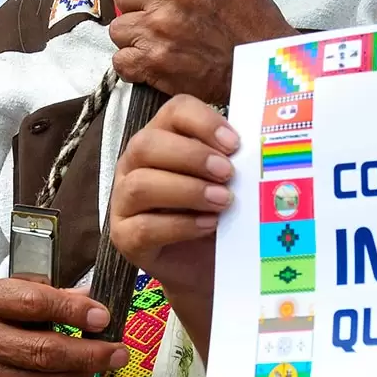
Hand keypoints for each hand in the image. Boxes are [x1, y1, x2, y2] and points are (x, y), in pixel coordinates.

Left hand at [109, 0, 294, 103]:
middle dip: (141, 7)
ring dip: (137, 37)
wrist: (264, 66)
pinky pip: (121, 59)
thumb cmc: (248, 19)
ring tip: (165, 42)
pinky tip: (158, 61)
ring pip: (119, 28)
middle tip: (167, 19)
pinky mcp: (154, 61)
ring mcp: (159, 27)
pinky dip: (135, 64)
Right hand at [109, 95, 237, 297]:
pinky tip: (208, 225)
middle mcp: (134, 164)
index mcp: (160, 138)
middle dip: (192, 156)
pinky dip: (180, 225)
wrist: (207, 265)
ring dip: (187, 191)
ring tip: (222, 201)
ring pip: (140, 185)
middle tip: (227, 173)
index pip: (173, 111)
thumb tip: (254, 149)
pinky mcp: (124, 237)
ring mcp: (123, 201)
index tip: (234, 143)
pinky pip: (144, 227)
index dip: (203, 122)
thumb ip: (231, 160)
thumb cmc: (216, 213)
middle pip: (147, 144)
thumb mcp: (225, 181)